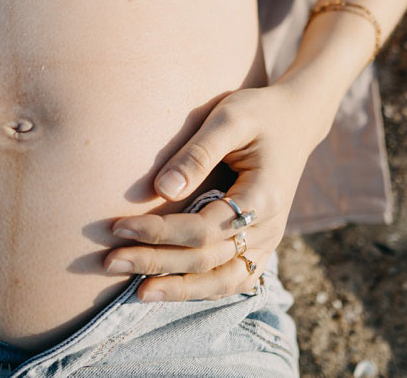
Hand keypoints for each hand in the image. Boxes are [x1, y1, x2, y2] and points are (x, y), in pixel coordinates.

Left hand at [104, 83, 330, 301]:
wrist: (297, 120)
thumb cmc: (258, 113)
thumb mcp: (229, 117)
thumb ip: (197, 153)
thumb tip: (161, 189)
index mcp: (262, 197)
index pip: (202, 230)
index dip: (158, 234)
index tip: (118, 227)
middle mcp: (269, 227)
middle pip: (206, 261)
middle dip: (155, 264)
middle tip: (109, 262)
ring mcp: (268, 241)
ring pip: (222, 282)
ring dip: (178, 290)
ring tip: (137, 294)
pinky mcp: (261, 245)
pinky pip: (233, 279)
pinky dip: (202, 290)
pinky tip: (170, 291)